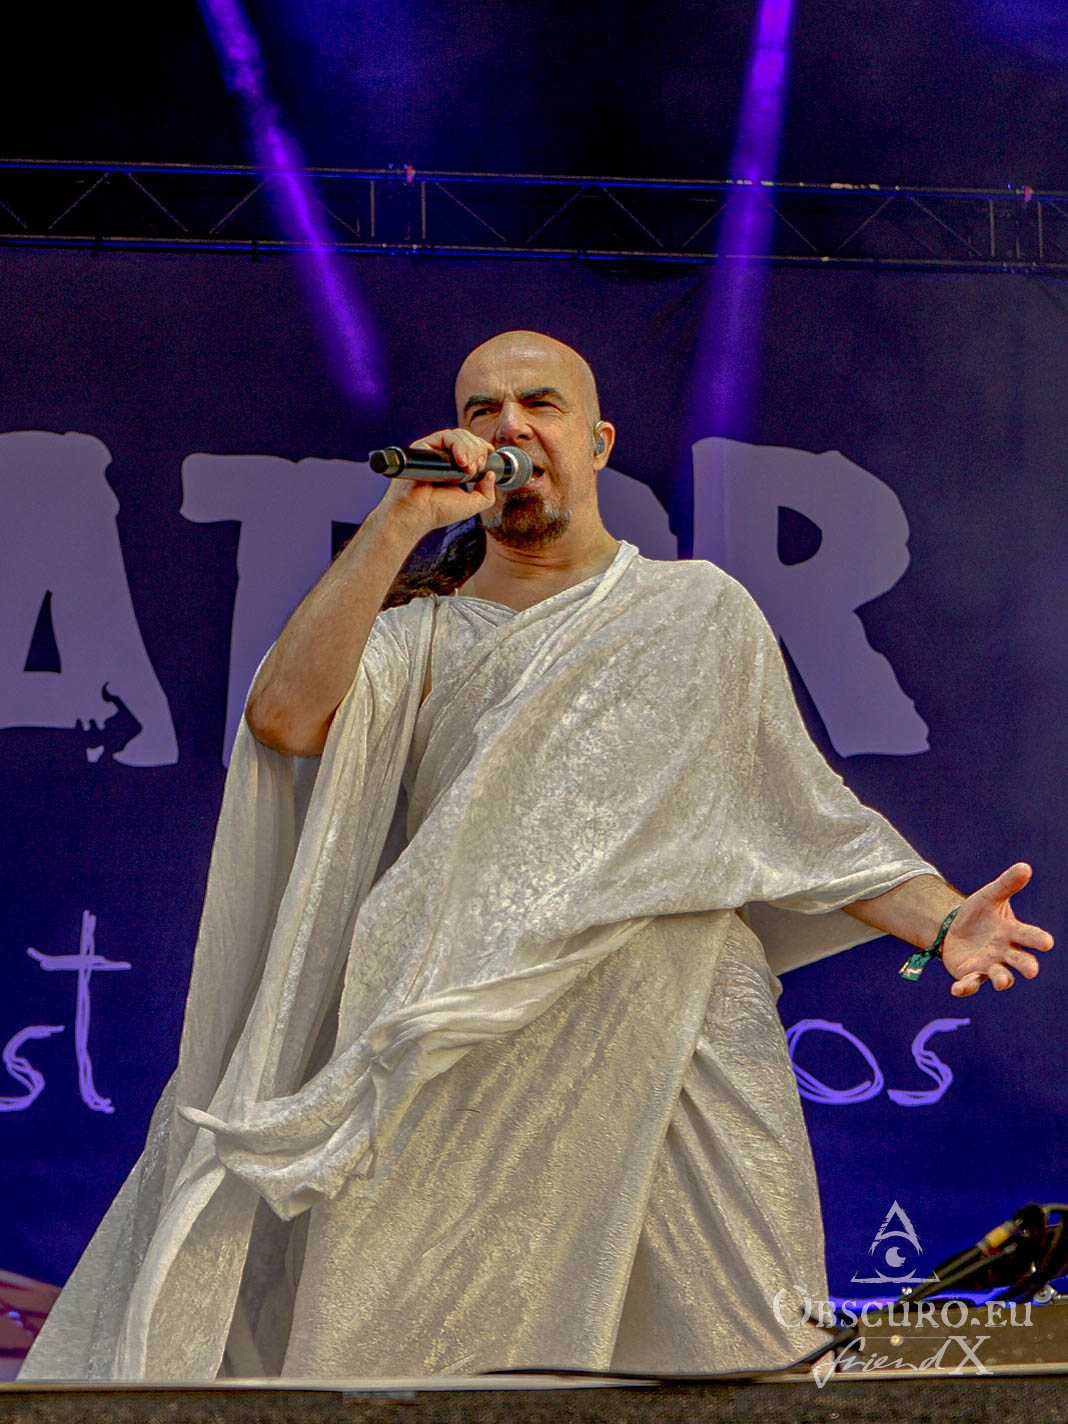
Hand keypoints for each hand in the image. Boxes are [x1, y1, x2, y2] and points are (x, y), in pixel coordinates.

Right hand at [376, 428, 499, 537]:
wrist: (417, 514)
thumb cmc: (438, 511)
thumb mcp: (471, 505)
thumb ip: (486, 493)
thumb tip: (491, 475)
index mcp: (453, 466)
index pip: (471, 445)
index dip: (481, 447)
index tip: (488, 454)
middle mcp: (443, 456)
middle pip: (468, 438)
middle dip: (478, 451)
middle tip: (474, 470)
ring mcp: (433, 450)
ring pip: (459, 435)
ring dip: (470, 450)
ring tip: (468, 469)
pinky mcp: (423, 446)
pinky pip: (446, 436)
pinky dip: (458, 446)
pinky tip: (461, 462)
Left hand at [941, 863, 1053, 996]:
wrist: (954, 928)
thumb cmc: (979, 914)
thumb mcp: (989, 897)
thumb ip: (1006, 884)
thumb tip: (1025, 866)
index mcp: (1013, 933)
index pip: (1029, 936)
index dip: (1038, 939)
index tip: (1046, 942)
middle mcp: (1006, 953)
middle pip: (1021, 961)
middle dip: (1026, 965)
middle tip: (1032, 970)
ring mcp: (989, 965)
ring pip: (1000, 976)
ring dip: (1002, 979)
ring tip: (1002, 982)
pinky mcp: (971, 974)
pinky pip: (970, 984)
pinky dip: (965, 988)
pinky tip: (956, 989)